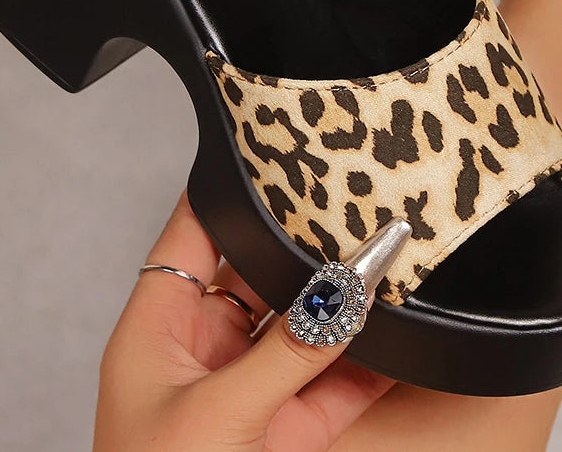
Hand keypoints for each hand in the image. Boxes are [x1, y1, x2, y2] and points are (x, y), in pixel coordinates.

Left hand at [94, 193, 395, 450]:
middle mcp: (205, 347)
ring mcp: (249, 388)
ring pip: (306, 323)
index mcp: (159, 329)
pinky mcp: (288, 428)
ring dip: (348, 300)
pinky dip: (371, 358)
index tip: (282, 139)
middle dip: (312, 242)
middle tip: (361, 201)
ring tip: (395, 257)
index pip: (196, 229)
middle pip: (263, 271)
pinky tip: (402, 331)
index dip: (236, 182)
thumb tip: (349, 288)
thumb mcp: (217, 421)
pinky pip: (336, 378)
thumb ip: (291, 351)